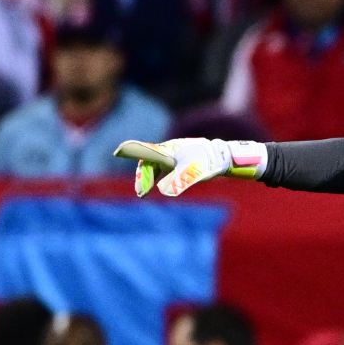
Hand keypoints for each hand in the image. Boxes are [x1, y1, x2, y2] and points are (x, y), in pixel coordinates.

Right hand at [113, 138, 267, 197]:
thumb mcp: (193, 173)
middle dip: (143, 176)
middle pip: (149, 161)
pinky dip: (160, 176)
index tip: (119, 151)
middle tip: (141, 192)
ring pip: (157, 165)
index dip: (132, 152)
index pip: (146, 152)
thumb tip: (163, 191)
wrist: (224, 156)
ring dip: (150, 177)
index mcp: (168, 151)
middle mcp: (169, 151)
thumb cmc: (207, 162)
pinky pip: (166, 168)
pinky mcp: (183, 161)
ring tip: (144, 192)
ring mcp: (176, 156)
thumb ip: (178, 180)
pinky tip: (161, 185)